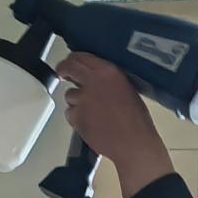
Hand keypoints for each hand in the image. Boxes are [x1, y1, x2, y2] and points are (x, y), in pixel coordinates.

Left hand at [55, 54, 174, 197]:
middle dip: (63, 70)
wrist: (132, 141)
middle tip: (62, 74)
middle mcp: (92, 81)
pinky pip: (70, 114)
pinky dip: (76, 118)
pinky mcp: (76, 117)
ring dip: (76, 101)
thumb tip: (93, 77)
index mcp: (108, 71)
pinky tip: (90, 123)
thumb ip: (107, 79)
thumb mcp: (126, 87)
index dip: (73, 59)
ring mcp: (82, 99)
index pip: (82, 56)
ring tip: (92, 112)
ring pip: (69, 95)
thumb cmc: (136, 117)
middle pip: (69, 68)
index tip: (70, 62)